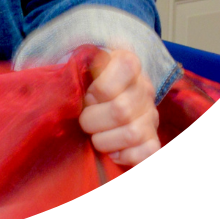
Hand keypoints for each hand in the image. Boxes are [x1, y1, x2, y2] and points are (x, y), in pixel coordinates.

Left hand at [79, 48, 159, 166]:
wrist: (106, 95)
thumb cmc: (87, 81)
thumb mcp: (82, 67)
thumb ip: (77, 70)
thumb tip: (65, 86)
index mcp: (127, 62)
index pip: (124, 68)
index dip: (100, 88)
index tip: (88, 95)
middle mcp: (144, 88)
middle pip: (121, 110)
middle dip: (92, 120)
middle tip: (84, 120)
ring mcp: (152, 115)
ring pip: (131, 134)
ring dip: (103, 140)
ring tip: (95, 135)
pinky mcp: (153, 140)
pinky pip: (147, 154)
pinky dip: (125, 157)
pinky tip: (112, 151)